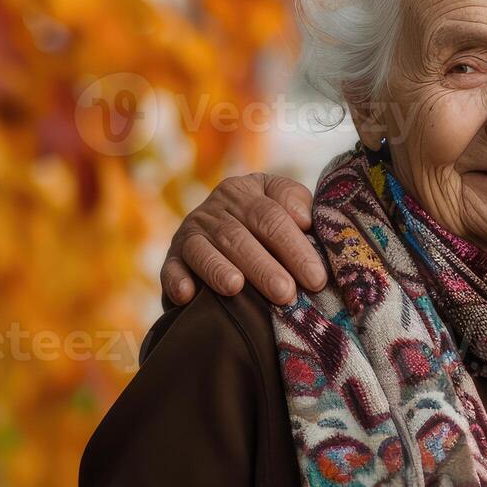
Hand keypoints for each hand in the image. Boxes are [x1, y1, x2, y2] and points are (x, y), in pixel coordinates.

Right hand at [159, 173, 325, 306]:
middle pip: (239, 236)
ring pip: (206, 251)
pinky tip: (187, 295)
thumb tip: (304, 219)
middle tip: (286, 293)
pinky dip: (176, 280)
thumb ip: (297, 203)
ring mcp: (191, 233)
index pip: (272, 216)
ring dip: (219, 270)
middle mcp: (215, 208)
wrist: (219, 231)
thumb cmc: (265, 223)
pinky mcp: (172, 258)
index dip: (295, 247)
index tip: (316, 277)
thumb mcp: (282, 203)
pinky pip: (170, 268)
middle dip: (264, 267)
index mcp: (245, 191)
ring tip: (236, 288)